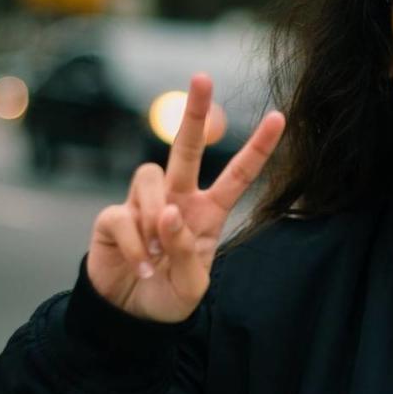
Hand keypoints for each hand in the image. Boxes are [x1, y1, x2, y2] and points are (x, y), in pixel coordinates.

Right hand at [87, 73, 284, 320]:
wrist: (130, 317)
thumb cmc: (169, 297)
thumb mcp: (192, 286)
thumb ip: (187, 251)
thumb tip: (167, 212)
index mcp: (208, 212)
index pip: (237, 174)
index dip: (258, 147)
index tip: (279, 116)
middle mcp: (177, 199)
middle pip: (186, 147)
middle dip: (194, 112)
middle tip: (202, 76)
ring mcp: (144, 205)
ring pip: (150, 177)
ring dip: (154, 216)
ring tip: (155, 255)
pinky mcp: (113, 217)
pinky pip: (124, 214)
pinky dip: (135, 244)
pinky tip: (140, 266)